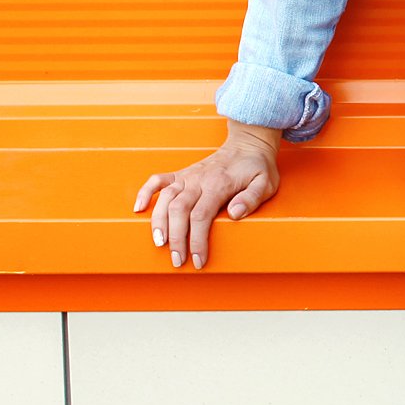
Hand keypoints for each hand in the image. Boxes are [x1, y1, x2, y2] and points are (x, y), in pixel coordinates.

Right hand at [133, 124, 281, 268]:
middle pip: (180, 211)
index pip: (202, 216)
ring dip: (159, 222)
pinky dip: (145, 193)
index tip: (198, 260)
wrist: (248, 144)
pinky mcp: (181, 174)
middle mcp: (199, 180)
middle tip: (177, 261)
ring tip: (159, 243)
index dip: (197, 241)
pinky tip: (138, 209)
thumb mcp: (266, 183)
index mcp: (219, 185)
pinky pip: (158, 180)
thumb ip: (252, 198)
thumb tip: (235, 214)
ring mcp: (188, 176)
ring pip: (165, 199)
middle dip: (176, 238)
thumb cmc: (257, 168)